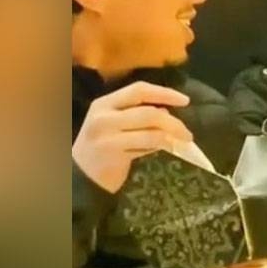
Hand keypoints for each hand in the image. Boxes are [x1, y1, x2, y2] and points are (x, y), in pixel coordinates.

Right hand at [72, 82, 192, 192]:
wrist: (78, 177)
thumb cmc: (100, 147)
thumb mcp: (113, 124)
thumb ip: (135, 114)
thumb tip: (168, 111)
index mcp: (104, 103)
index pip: (139, 90)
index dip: (164, 93)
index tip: (185, 100)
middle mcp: (103, 117)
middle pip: (149, 112)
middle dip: (173, 122)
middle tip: (187, 133)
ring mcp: (107, 136)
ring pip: (151, 132)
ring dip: (170, 138)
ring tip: (180, 142)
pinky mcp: (113, 155)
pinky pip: (146, 147)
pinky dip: (159, 147)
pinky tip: (164, 149)